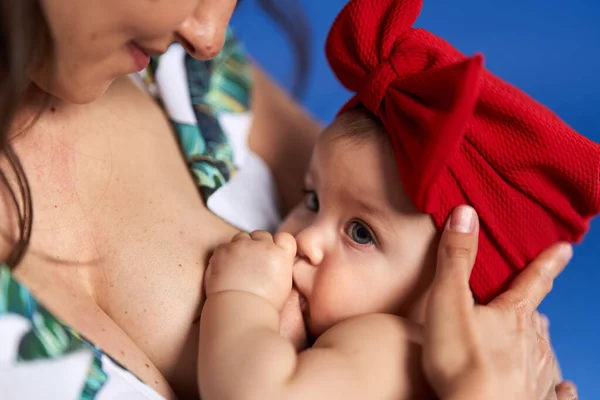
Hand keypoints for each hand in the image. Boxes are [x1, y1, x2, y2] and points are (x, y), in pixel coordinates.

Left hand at [205, 230, 296, 309]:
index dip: (277, 245)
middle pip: (261, 235)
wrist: (239, 312)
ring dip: (241, 248)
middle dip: (257, 246)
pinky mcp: (223, 250)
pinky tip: (225, 272)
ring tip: (237, 269)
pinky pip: (224, 246)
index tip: (272, 256)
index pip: (284, 237)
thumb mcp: (284, 285)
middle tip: (252, 265)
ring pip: (242, 238)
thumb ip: (280, 266)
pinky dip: (224, 256)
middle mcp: (263, 245)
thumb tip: (274, 260)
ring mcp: (242, 246)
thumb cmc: (263, 307)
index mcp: (281, 254)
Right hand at [422, 205, 573, 399]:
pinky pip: (555, 394)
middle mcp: (532, 344)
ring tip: (536, 340)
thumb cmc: (460, 362)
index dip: (548, 263)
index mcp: (512, 315)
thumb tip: (466, 213)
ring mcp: (537, 377)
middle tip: (531, 305)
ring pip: (545, 353)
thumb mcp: (448, 300)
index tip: (566, 248)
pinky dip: (559, 389)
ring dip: (540, 344)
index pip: (534, 281)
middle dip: (534, 309)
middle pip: (537, 319)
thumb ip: (456, 258)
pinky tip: (563, 388)